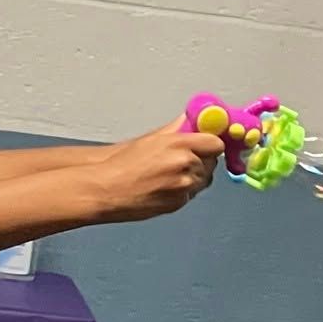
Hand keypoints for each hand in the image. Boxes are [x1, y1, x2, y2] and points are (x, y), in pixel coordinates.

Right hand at [95, 124, 221, 221]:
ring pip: (203, 179)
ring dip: (193, 176)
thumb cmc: (122, 164)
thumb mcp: (151, 138)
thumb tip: (191, 119)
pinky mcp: (179, 202)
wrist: (106, 189)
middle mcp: (185, 164)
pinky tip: (164, 186)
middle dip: (201, 160)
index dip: (210, 144)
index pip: (215, 143)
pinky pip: (191, 194)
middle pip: (211, 162)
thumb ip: (176, 129)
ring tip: (168, 174)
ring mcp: (183, 185)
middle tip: (182, 159)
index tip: (207, 143)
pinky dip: (183, 190)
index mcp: (179, 144)